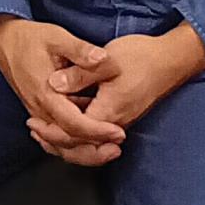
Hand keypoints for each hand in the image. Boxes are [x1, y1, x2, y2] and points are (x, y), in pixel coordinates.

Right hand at [0, 15, 124, 158]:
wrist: (6, 41)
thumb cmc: (31, 39)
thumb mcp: (58, 37)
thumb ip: (81, 50)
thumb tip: (103, 58)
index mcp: (46, 94)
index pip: (73, 124)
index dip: (97, 132)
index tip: (119, 133)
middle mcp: (40, 109)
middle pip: (67, 143)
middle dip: (93, 151)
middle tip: (117, 148)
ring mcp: (38, 113)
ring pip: (60, 144)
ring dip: (84, 150)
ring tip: (108, 148)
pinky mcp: (39, 111)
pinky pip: (55, 137)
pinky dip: (72, 143)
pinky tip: (90, 139)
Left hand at [27, 23, 204, 165]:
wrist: (170, 59)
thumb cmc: (141, 57)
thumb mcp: (109, 60)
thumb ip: (80, 74)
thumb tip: (53, 84)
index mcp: (109, 112)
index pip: (75, 134)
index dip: (52, 132)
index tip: (34, 122)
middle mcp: (114, 123)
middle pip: (80, 146)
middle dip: (55, 141)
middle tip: (34, 129)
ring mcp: (119, 121)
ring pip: (87, 142)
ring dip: (64, 138)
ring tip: (43, 128)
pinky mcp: (121, 114)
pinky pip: (95, 132)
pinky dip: (77, 131)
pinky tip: (66, 119)